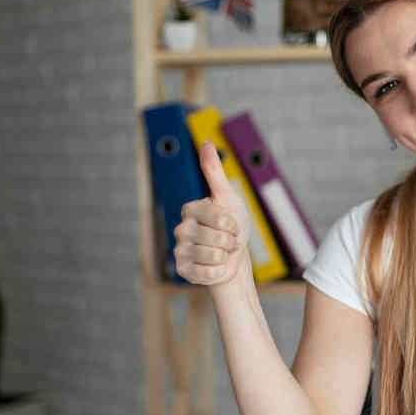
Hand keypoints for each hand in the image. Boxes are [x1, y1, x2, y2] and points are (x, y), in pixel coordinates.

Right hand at [173, 141, 250, 284]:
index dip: (233, 223)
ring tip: (222, 253)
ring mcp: (180, 250)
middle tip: (228, 241)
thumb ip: (214, 171)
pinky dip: (219, 271)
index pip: (219, 216)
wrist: (235, 258)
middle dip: (231, 241)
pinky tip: (216, 266)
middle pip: (217, 237)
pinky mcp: (183, 270)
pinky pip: (207, 273)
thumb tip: (207, 142)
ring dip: (225, 256)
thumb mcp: (228, 197)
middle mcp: (181, 228)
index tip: (232, 224)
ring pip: (213, 255)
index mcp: (191, 209)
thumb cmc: (233, 226)